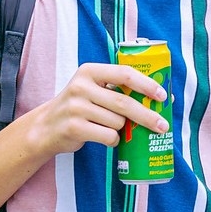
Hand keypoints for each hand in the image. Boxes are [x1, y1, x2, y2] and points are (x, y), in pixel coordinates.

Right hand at [19, 63, 168, 157]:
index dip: (147, 84)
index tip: (163, 96)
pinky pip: (108, 136)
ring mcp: (76, 107)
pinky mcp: (74, 127)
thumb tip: (164, 98)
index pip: (125, 74)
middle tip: (163, 126)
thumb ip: (120, 89)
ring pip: (117, 122)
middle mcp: (81, 86)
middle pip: (124, 102)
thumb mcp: (94, 89)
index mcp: (90, 71)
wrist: (46, 127)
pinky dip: (113, 140)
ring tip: (112, 128)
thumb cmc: (80, 107)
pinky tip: (106, 138)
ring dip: (123, 129)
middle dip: (147, 116)